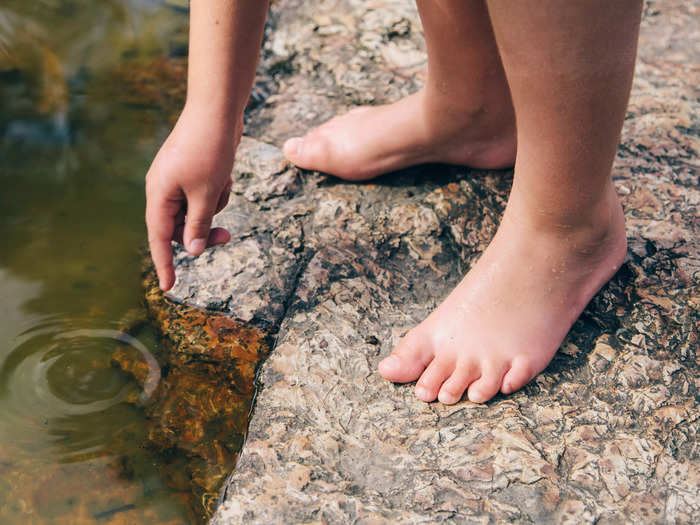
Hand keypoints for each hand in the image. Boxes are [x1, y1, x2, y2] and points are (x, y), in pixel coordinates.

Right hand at [145, 104, 239, 290]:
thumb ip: (198, 225)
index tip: (168, 287)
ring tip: (223, 182)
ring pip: (198, 210)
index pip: (159, 238)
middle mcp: (163, 188)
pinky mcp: (194, 172)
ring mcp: (178, 179)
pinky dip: (218, 190)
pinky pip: (207, 194)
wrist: (217, 110)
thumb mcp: (206, 193)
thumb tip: (193, 251)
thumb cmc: (210, 150)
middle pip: (181, 226)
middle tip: (227, 238)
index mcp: (159, 195)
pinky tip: (225, 172)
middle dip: (204, 230)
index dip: (165, 264)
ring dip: (215, 205)